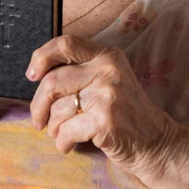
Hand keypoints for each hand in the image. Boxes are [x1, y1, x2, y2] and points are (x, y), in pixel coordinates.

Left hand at [26, 34, 178, 177]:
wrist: (156, 141)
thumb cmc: (125, 112)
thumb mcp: (109, 80)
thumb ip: (81, 71)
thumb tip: (38, 75)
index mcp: (106, 55)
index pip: (65, 43)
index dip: (41, 57)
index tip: (32, 75)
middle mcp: (107, 70)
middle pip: (52, 81)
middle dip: (38, 105)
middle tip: (38, 120)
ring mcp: (107, 94)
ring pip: (58, 109)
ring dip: (53, 128)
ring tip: (62, 134)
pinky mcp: (105, 120)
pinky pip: (66, 130)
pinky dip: (62, 142)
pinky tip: (69, 145)